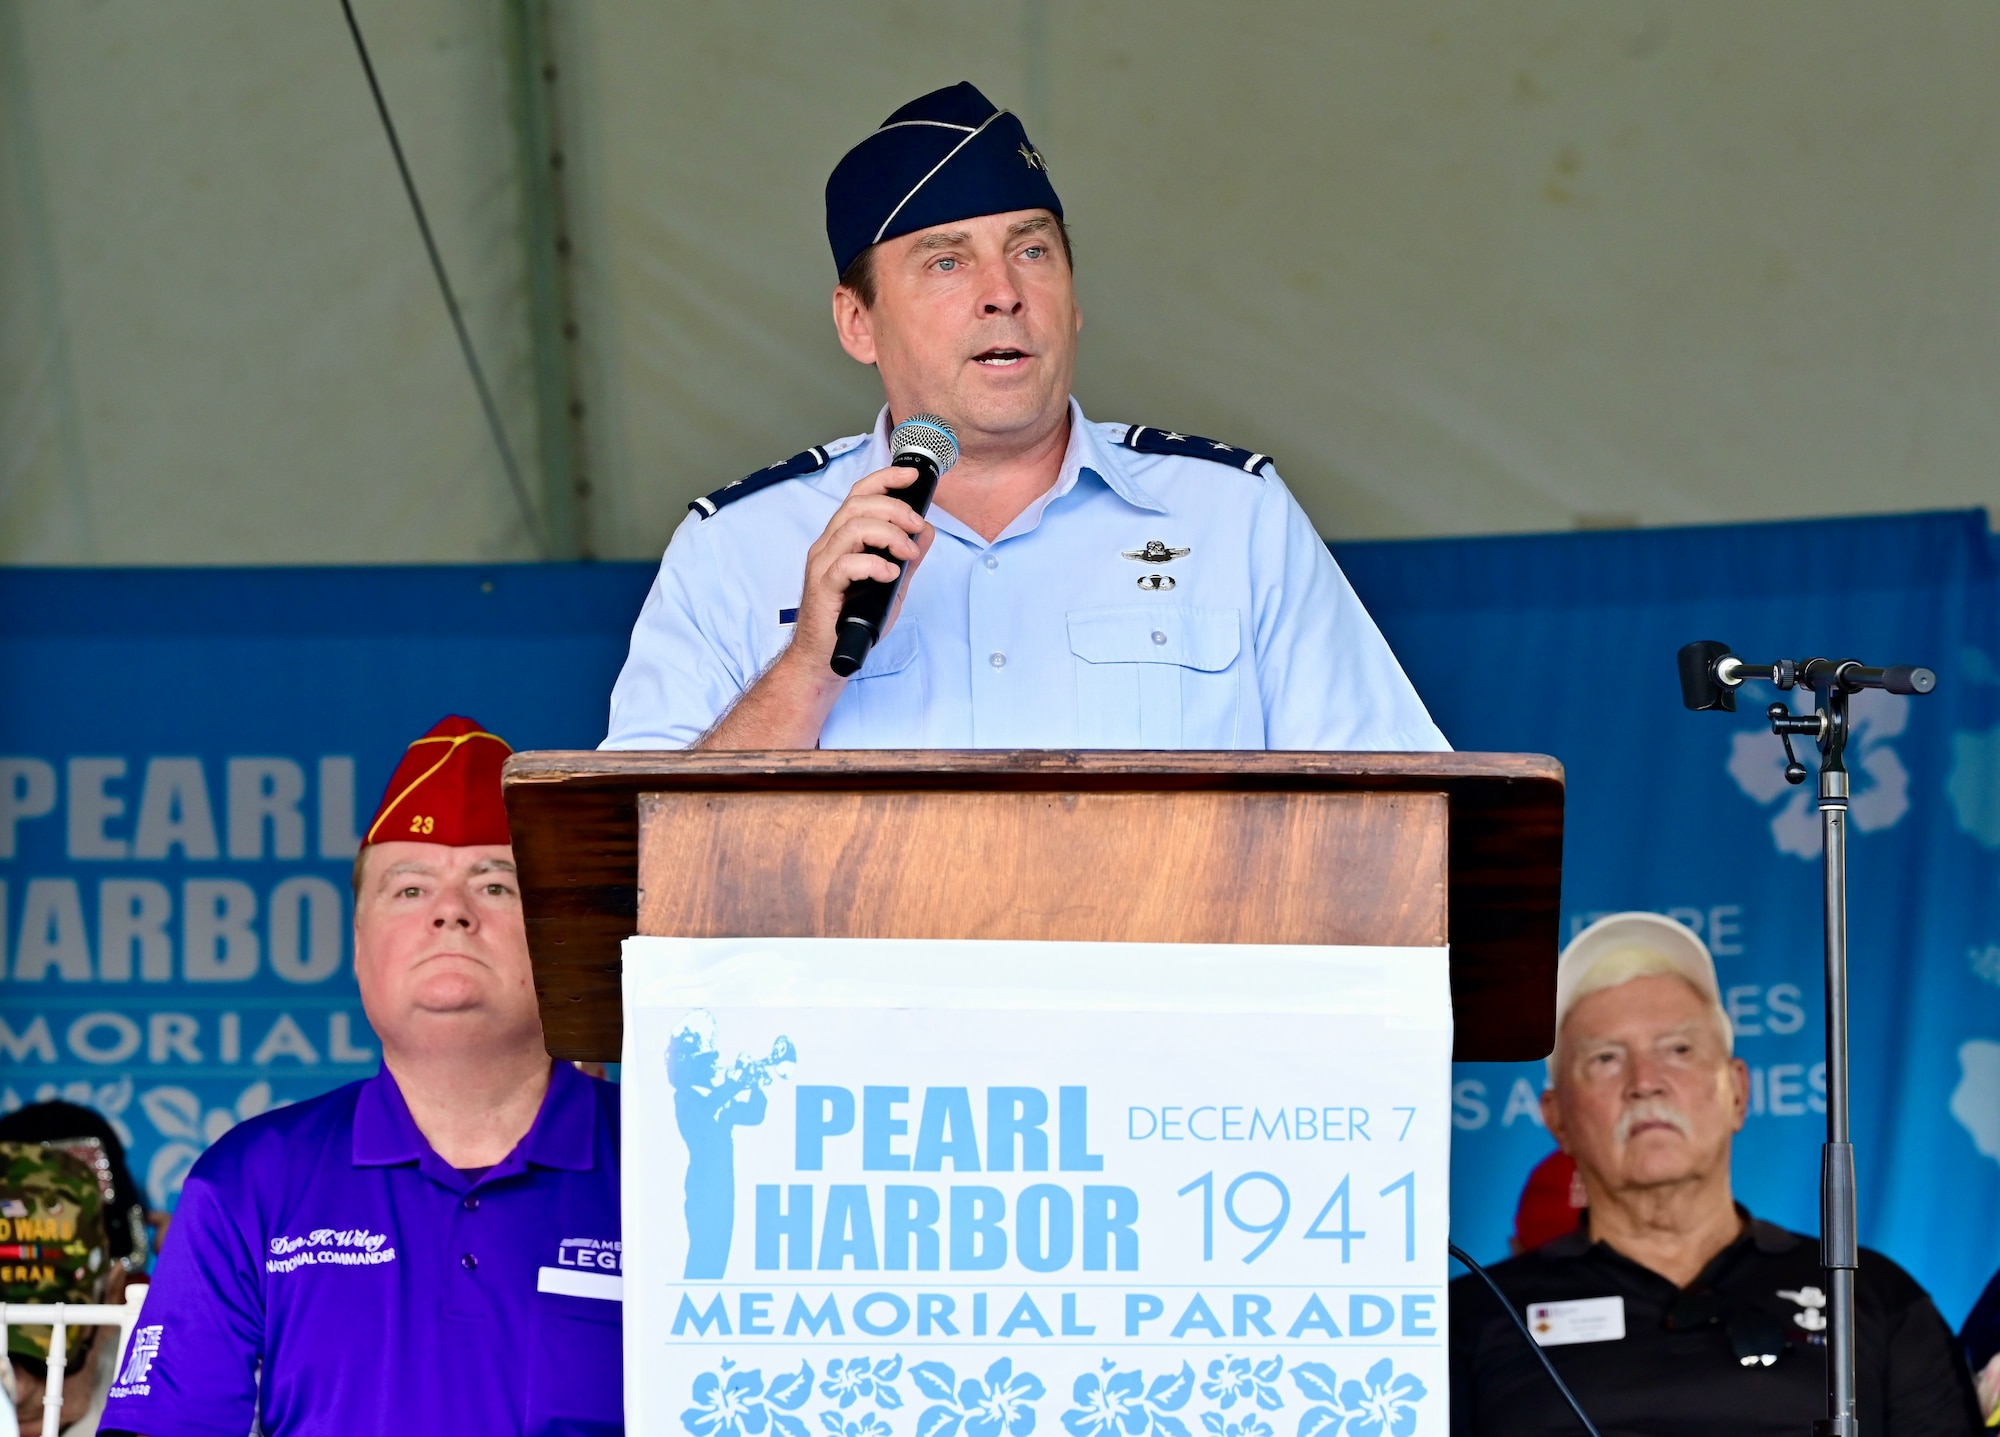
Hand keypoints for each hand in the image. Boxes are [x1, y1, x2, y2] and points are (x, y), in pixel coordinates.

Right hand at [780, 464, 935, 678]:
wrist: (826, 656)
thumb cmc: (853, 619)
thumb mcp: (892, 584)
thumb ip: (908, 557)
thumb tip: (927, 531)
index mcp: (842, 538)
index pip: (860, 494)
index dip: (886, 478)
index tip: (912, 476)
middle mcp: (829, 545)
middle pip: (858, 504)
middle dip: (895, 509)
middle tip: (917, 527)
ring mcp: (822, 564)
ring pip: (853, 528)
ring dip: (889, 535)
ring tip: (907, 555)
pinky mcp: (822, 587)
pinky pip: (846, 564)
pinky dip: (873, 565)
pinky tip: (889, 574)